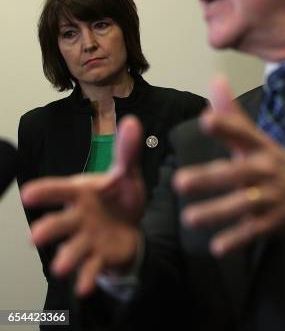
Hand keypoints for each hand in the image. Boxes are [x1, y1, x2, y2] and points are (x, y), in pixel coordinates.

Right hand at [20, 116, 144, 295]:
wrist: (129, 228)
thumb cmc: (119, 198)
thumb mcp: (126, 174)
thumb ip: (126, 152)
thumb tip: (132, 122)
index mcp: (81, 194)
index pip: (60, 190)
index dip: (45, 192)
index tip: (28, 193)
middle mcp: (78, 218)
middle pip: (60, 223)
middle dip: (48, 229)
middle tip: (35, 237)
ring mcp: (87, 239)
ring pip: (72, 249)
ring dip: (66, 257)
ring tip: (60, 268)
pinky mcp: (99, 257)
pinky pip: (92, 269)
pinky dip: (88, 278)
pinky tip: (85, 288)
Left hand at [173, 77, 284, 256]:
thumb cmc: (280, 166)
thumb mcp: (261, 141)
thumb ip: (233, 116)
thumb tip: (215, 80)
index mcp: (262, 148)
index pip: (244, 134)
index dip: (227, 126)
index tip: (207, 120)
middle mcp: (267, 170)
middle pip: (237, 173)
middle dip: (209, 178)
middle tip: (180, 183)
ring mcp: (272, 197)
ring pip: (242, 205)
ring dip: (216, 212)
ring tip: (190, 218)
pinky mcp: (274, 222)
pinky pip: (252, 232)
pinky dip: (236, 240)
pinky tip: (216, 248)